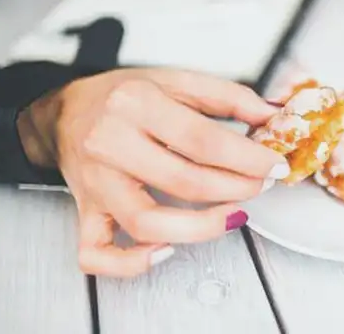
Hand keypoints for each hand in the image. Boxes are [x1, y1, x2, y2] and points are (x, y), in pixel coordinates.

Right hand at [17, 68, 287, 277]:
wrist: (68, 111)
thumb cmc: (126, 96)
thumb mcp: (177, 80)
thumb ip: (228, 97)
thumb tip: (274, 115)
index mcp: (137, 104)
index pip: (203, 140)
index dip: (248, 158)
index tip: (275, 166)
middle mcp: (111, 143)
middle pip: (184, 181)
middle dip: (236, 188)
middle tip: (261, 185)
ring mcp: (96, 183)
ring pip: (147, 223)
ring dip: (202, 228)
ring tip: (233, 214)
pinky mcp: (85, 211)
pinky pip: (97, 253)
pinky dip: (131, 263)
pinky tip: (167, 250)